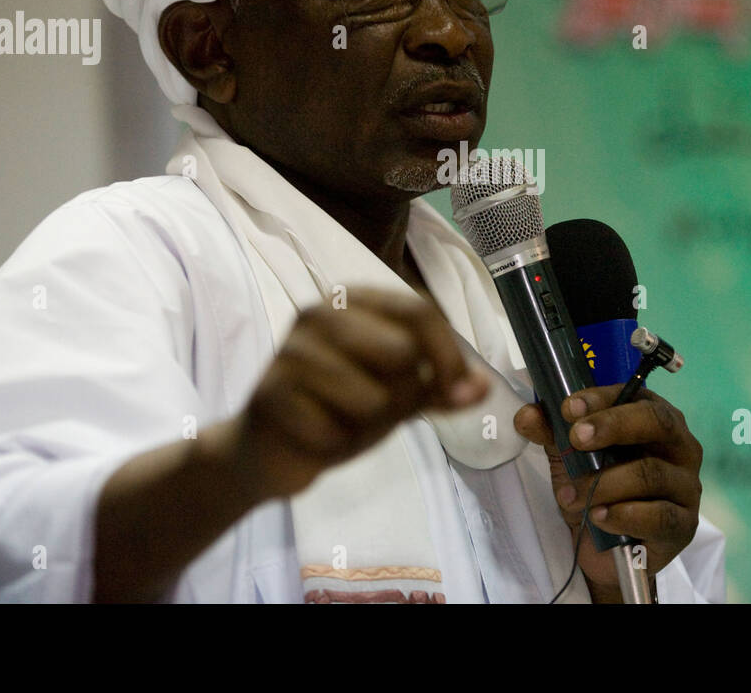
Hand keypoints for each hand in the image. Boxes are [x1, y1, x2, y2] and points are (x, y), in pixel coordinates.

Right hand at [233, 288, 488, 500]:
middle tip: (381, 410)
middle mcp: (319, 313)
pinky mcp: (270, 394)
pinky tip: (317, 437)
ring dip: (370, 426)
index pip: (421, 312)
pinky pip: (337, 432)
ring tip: (344, 422)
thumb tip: (483, 387)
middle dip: (405, 395)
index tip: (460, 392)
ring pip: (374, 398)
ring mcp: (291, 351)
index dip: (450, 356)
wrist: (267, 450)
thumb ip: (439, 388)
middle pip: (402, 351)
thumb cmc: (337, 409)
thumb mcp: (396, 394)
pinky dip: (338, 446)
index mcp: (352, 299)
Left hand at [513, 384, 702, 599]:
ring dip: (604, 483)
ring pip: (651, 473)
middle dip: (613, 426)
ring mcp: (686, 486)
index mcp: (656, 420)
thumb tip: (527, 415)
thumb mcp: (571, 458)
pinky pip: (659, 516)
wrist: (609, 550)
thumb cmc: (600, 491)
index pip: (636, 396)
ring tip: (570, 496)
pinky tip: (598, 517)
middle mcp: (680, 447)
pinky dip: (623, 515)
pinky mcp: (683, 525)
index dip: (603, 399)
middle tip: (576, 438)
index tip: (569, 408)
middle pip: (657, 422)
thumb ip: (552, 433)